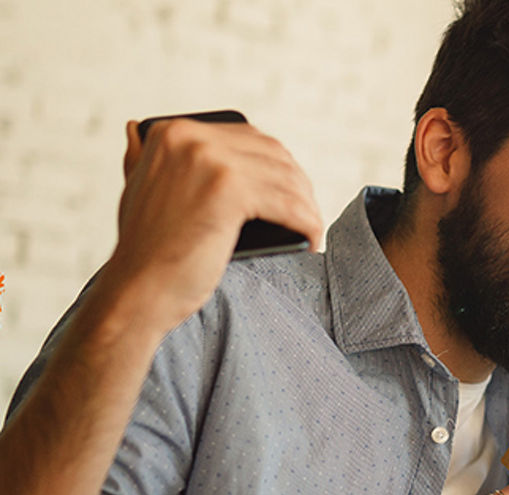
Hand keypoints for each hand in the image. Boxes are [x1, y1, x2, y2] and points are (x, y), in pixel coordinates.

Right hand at [98, 118, 322, 334]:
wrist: (137, 290)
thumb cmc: (144, 251)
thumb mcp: (137, 190)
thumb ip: (144, 158)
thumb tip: (135, 127)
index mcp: (171, 132)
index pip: (247, 137)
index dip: (278, 165)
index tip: (292, 190)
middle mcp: (189, 136)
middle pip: (272, 153)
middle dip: (298, 184)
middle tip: (308, 213)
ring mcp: (209, 159)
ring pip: (285, 178)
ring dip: (307, 206)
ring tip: (312, 230)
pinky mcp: (228, 189)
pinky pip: (288, 203)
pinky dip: (307, 223)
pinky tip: (311, 240)